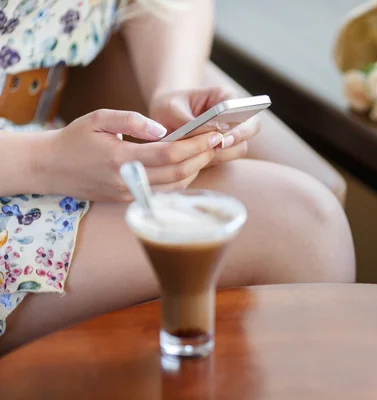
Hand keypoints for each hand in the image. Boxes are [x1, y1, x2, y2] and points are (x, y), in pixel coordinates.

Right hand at [40, 109, 222, 201]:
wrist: (48, 167)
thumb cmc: (74, 139)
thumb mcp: (99, 119)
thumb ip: (132, 120)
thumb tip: (163, 129)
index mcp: (121, 157)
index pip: (170, 154)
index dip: (196, 145)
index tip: (214, 135)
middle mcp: (127, 180)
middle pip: (178, 173)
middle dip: (203, 158)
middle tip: (219, 143)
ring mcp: (128, 194)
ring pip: (174, 187)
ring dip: (196, 170)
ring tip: (208, 152)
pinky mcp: (127, 200)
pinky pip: (162, 192)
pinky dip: (180, 180)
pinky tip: (189, 166)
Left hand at [149, 87, 260, 164]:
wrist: (164, 115)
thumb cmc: (168, 106)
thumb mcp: (171, 109)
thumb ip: (188, 121)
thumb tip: (209, 135)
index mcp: (226, 98)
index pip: (247, 113)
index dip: (242, 129)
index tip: (225, 137)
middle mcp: (234, 117)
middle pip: (248, 134)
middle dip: (232, 144)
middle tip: (214, 148)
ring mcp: (230, 135)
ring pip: (236, 150)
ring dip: (218, 154)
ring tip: (194, 152)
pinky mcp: (222, 149)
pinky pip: (222, 159)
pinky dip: (208, 161)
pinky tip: (191, 157)